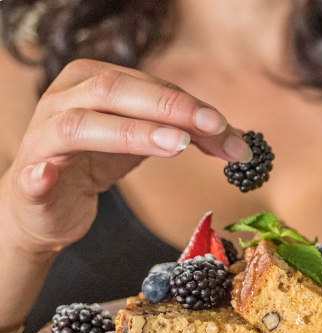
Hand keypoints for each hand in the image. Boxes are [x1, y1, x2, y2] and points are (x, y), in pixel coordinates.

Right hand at [0, 59, 251, 255]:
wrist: (49, 202)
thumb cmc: (96, 162)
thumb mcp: (144, 142)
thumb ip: (183, 134)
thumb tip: (235, 140)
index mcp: (93, 83)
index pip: (148, 86)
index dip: (189, 105)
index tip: (226, 128)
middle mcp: (65, 99)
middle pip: (114, 92)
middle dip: (168, 108)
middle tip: (212, 126)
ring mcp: (42, 137)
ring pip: (80, 126)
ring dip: (130, 133)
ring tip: (176, 144)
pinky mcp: (28, 178)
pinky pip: (32, 174)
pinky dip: (42, 174)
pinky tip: (51, 175)